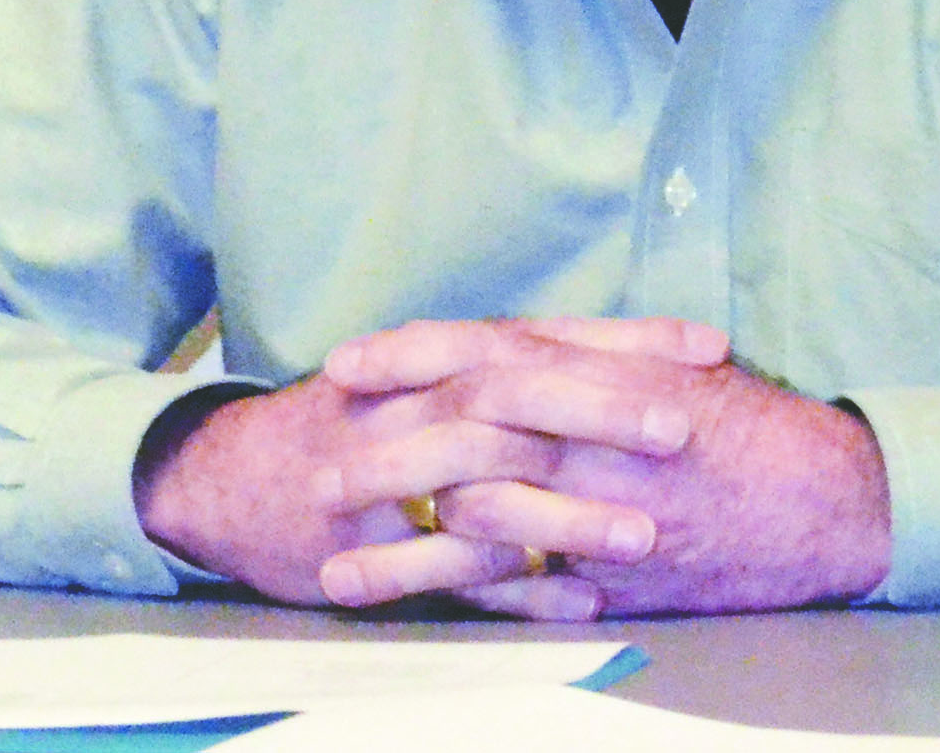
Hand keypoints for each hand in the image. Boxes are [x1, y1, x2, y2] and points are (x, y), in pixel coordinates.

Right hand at [131, 315, 724, 618]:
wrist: (229, 475)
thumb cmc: (353, 418)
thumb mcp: (427, 374)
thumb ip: (513, 367)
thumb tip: (623, 357)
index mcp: (446, 357)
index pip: (548, 333)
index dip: (628, 339)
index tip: (710, 347)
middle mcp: (420, 403)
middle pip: (517, 393)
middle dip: (601, 408)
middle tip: (682, 429)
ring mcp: (393, 478)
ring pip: (487, 489)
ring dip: (569, 512)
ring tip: (647, 534)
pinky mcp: (374, 550)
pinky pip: (454, 574)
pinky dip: (519, 591)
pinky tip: (583, 605)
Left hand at [319, 319, 892, 616]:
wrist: (831, 502)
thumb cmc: (754, 426)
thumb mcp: (676, 363)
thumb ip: (592, 351)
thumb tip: (512, 342)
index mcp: (608, 373)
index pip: (491, 352)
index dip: (413, 354)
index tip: (346, 363)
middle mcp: (601, 438)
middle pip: (472, 434)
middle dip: (388, 450)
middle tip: (317, 467)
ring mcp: (610, 513)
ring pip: (487, 520)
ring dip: (405, 543)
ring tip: (334, 564)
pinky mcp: (621, 579)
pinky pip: (532, 590)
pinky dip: (467, 597)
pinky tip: (415, 612)